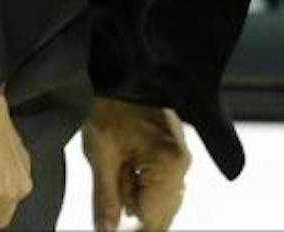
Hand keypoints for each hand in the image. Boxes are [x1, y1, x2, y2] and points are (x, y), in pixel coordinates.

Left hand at [82, 97, 189, 231]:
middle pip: (161, 215)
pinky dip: (139, 186)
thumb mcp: (102, 153)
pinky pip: (159, 183)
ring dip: (134, 201)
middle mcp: (181, 163)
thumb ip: (106, 200)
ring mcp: (178, 156)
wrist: (124, 67)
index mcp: (169, 166)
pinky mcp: (170, 150)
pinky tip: (120, 173)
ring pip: (159, 201)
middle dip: (133, 217)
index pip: (155, 222)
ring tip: (112, 176)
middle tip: (108, 207)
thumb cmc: (113, 101)